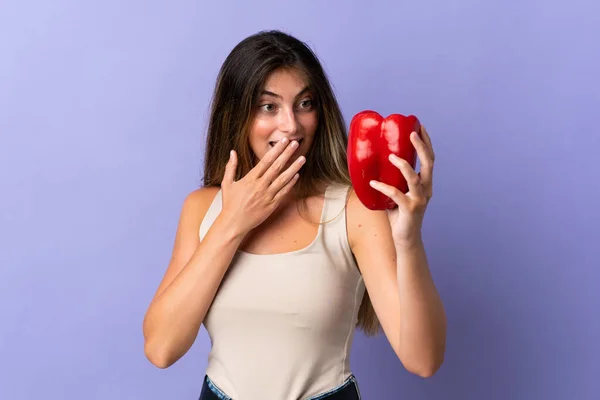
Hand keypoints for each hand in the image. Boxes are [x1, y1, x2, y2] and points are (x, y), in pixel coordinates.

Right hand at [220, 138, 305, 236]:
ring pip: (283, 179)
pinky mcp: (272, 205)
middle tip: (295, 143)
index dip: (276, 150)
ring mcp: (267, 196)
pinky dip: (290, 184)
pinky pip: (283, 192)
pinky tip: (297, 176)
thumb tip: (232, 152)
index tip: (283, 141)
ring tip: (302, 158)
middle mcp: (260, 186)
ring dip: (294, 168)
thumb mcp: (227, 183)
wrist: (234, 223)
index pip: (266, 161)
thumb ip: (231, 167)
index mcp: (250, 179)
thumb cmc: (230, 204)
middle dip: (287, 154)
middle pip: (276, 167)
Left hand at [369, 125, 434, 246]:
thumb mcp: (398, 194)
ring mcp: (419, 200)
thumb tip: (374, 164)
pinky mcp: (409, 210)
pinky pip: (396, 195)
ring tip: (391, 156)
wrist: (406, 239)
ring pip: (414, 178)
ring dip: (404, 166)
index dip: (427, 143)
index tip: (420, 127)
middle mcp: (426, 190)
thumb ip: (392, 180)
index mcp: (425, 184)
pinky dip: (384, 188)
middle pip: (429, 164)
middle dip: (422, 147)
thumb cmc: (400, 215)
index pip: (430, 159)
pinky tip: (374, 183)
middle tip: (412, 133)